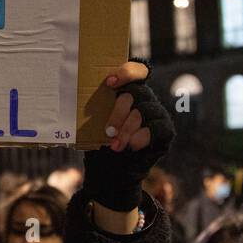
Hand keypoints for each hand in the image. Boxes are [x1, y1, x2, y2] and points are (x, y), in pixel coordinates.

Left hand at [83, 61, 174, 212]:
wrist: (113, 172)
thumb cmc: (100, 142)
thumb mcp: (93, 123)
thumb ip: (95, 108)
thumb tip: (77, 96)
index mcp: (128, 91)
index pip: (137, 71)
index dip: (126, 72)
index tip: (109, 83)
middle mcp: (145, 98)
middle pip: (136, 93)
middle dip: (118, 113)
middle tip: (108, 132)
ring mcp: (157, 113)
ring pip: (143, 111)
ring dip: (127, 129)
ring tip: (115, 145)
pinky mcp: (165, 129)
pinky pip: (155, 128)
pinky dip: (140, 137)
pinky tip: (131, 147)